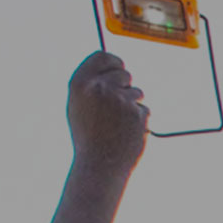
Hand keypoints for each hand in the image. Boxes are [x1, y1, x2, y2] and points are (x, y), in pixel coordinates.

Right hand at [66, 52, 147, 173]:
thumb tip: (112, 66)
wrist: (99, 166)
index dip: (113, 61)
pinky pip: (144, 109)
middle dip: (125, 86)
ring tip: (117, 125)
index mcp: (80, 84)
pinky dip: (139, 120)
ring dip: (132, 105)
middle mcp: (100, 88)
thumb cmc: (88, 137)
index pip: (102, 56)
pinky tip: (126, 133)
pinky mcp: (137, 113)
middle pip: (124, 73)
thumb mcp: (78, 106)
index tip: (119, 67)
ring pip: (137, 92)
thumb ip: (92, 84)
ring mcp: (120, 100)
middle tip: (116, 107)